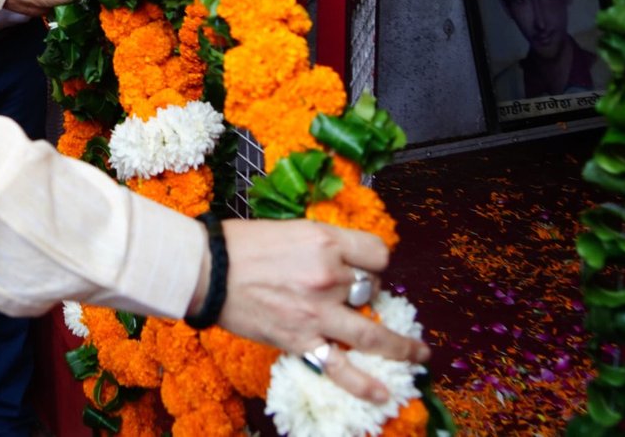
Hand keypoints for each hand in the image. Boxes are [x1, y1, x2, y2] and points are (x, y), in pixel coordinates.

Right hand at [200, 219, 428, 402]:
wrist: (206, 270)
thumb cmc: (240, 244)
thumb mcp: (289, 229)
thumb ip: (320, 246)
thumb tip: (341, 262)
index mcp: (325, 241)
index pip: (378, 253)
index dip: (375, 261)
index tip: (367, 267)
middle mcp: (329, 275)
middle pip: (373, 288)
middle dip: (369, 294)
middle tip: (354, 296)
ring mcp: (318, 312)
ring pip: (374, 333)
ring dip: (401, 346)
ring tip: (418, 354)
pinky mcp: (302, 341)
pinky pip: (342, 367)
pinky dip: (365, 384)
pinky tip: (384, 394)